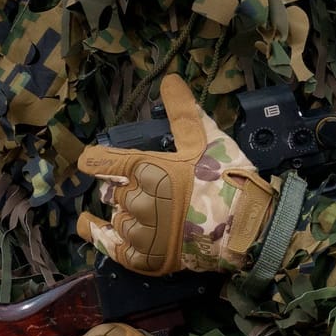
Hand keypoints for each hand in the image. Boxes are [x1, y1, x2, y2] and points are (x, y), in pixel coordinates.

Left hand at [77, 75, 274, 275]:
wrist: (245, 226)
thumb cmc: (225, 179)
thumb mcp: (206, 138)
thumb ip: (183, 111)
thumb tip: (169, 77)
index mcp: (145, 169)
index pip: (101, 162)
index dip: (94, 160)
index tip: (91, 160)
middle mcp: (136, 201)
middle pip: (114, 191)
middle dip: (126, 187)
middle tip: (152, 188)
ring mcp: (140, 232)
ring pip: (116, 216)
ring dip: (124, 210)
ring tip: (147, 210)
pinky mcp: (144, 258)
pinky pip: (110, 246)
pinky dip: (97, 234)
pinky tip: (89, 225)